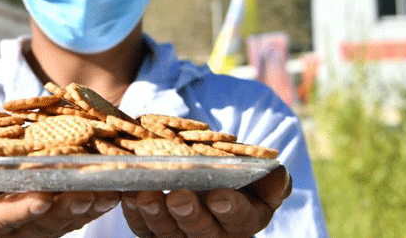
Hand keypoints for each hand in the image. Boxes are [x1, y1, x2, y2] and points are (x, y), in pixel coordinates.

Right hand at [0, 174, 120, 237]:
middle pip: (48, 222)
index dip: (23, 210)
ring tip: (109, 188)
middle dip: (68, 208)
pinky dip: (102, 195)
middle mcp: (21, 228)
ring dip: (91, 202)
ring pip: (72, 215)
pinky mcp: (63, 211)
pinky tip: (120, 184)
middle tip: (85, 194)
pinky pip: (85, 206)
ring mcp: (45, 222)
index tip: (40, 198)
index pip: (7, 220)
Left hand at [120, 165, 291, 236]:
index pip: (239, 219)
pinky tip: (127, 193)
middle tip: (179, 197)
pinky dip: (133, 212)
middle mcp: (212, 234)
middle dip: (189, 214)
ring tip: (146, 195)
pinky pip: (141, 226)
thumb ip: (271, 178)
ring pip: (166, 231)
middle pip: (199, 229)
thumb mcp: (259, 175)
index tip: (220, 196)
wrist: (205, 173)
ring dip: (155, 213)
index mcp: (242, 220)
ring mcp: (179, 234)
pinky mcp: (152, 230)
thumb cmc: (237, 175)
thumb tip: (279, 178)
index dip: (231, 209)